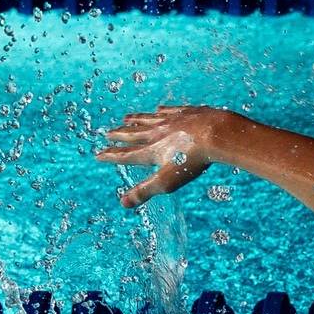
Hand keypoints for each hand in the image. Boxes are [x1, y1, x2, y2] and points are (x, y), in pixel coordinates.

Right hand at [96, 105, 228, 206]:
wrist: (215, 134)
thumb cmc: (192, 160)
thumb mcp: (166, 182)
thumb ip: (144, 191)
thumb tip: (123, 204)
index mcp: (151, 151)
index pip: (126, 155)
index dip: (111, 156)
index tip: (98, 154)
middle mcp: (158, 133)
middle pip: (134, 134)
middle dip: (120, 135)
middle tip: (107, 133)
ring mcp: (172, 121)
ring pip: (149, 120)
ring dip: (135, 120)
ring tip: (125, 118)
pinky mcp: (187, 113)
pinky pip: (170, 111)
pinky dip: (161, 111)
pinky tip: (158, 109)